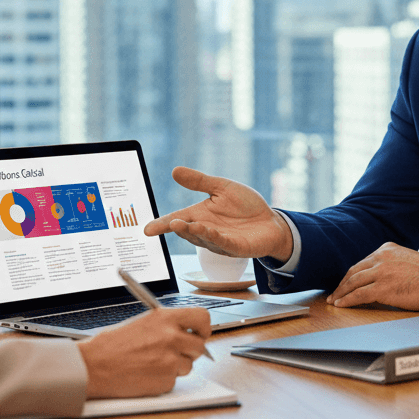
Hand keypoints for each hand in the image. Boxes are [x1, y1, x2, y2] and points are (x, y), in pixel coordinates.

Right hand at [79, 307, 211, 398]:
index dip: (203, 328)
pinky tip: (145, 373)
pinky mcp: (166, 381)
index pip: (202, 318)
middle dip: (190, 351)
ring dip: (175, 366)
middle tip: (176, 352)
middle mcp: (172, 337)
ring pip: (188, 366)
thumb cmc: (111, 345)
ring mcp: (170, 360)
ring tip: (152, 363)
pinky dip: (163, 379)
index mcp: (166, 318)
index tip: (200, 333)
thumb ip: (168, 326)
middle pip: (200, 346)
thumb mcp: (143, 323)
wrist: (93, 366)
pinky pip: (174, 380)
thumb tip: (188, 333)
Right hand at [144, 166, 293, 263]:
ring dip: (193, 232)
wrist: (271, 222)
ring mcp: (220, 241)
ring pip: (202, 238)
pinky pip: (223, 243)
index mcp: (200, 215)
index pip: (177, 219)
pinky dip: (214, 237)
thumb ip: (199, 181)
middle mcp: (206, 230)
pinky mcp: (236, 248)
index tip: (147, 230)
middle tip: (170, 222)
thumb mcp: (222, 188)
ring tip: (181, 224)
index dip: (162, 225)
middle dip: (177, 227)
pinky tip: (207, 230)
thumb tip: (175, 170)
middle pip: (187, 230)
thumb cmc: (246, 206)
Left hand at [327, 243, 418, 310]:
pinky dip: (347, 300)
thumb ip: (391, 265)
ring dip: (341, 293)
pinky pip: (358, 294)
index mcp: (386, 249)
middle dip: (342, 284)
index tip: (345, 283)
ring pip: (353, 282)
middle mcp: (380, 257)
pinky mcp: (382, 287)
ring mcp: (380, 271)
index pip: (362, 263)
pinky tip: (341, 304)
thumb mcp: (406, 260)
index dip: (351, 275)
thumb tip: (380, 279)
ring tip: (334, 301)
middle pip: (354, 271)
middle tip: (334, 293)